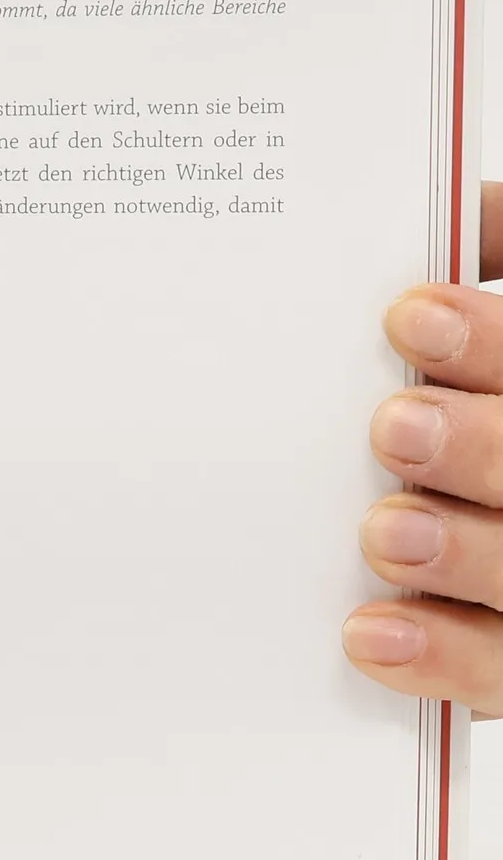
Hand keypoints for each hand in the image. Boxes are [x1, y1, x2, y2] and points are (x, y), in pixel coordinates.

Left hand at [347, 183, 502, 712]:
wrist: (480, 473)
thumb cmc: (484, 386)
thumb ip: (501, 248)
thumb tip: (450, 200)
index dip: (496, 342)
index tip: (408, 315)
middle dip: (487, 445)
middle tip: (393, 426)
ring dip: (467, 552)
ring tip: (381, 531)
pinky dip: (447, 658)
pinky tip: (370, 633)